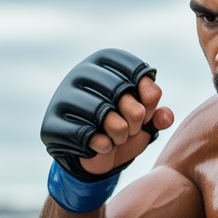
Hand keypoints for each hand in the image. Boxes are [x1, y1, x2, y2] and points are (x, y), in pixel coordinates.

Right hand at [40, 49, 174, 180]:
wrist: (95, 155)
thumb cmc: (124, 127)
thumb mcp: (145, 119)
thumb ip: (157, 111)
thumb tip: (164, 116)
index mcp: (103, 62)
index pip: (137, 72)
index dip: (148, 97)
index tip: (146, 110)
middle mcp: (81, 72)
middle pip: (121, 91)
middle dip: (136, 117)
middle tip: (132, 128)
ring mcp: (64, 97)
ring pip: (105, 115)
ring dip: (120, 134)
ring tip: (118, 137)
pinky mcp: (53, 123)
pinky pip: (89, 135)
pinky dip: (105, 145)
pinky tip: (104, 145)